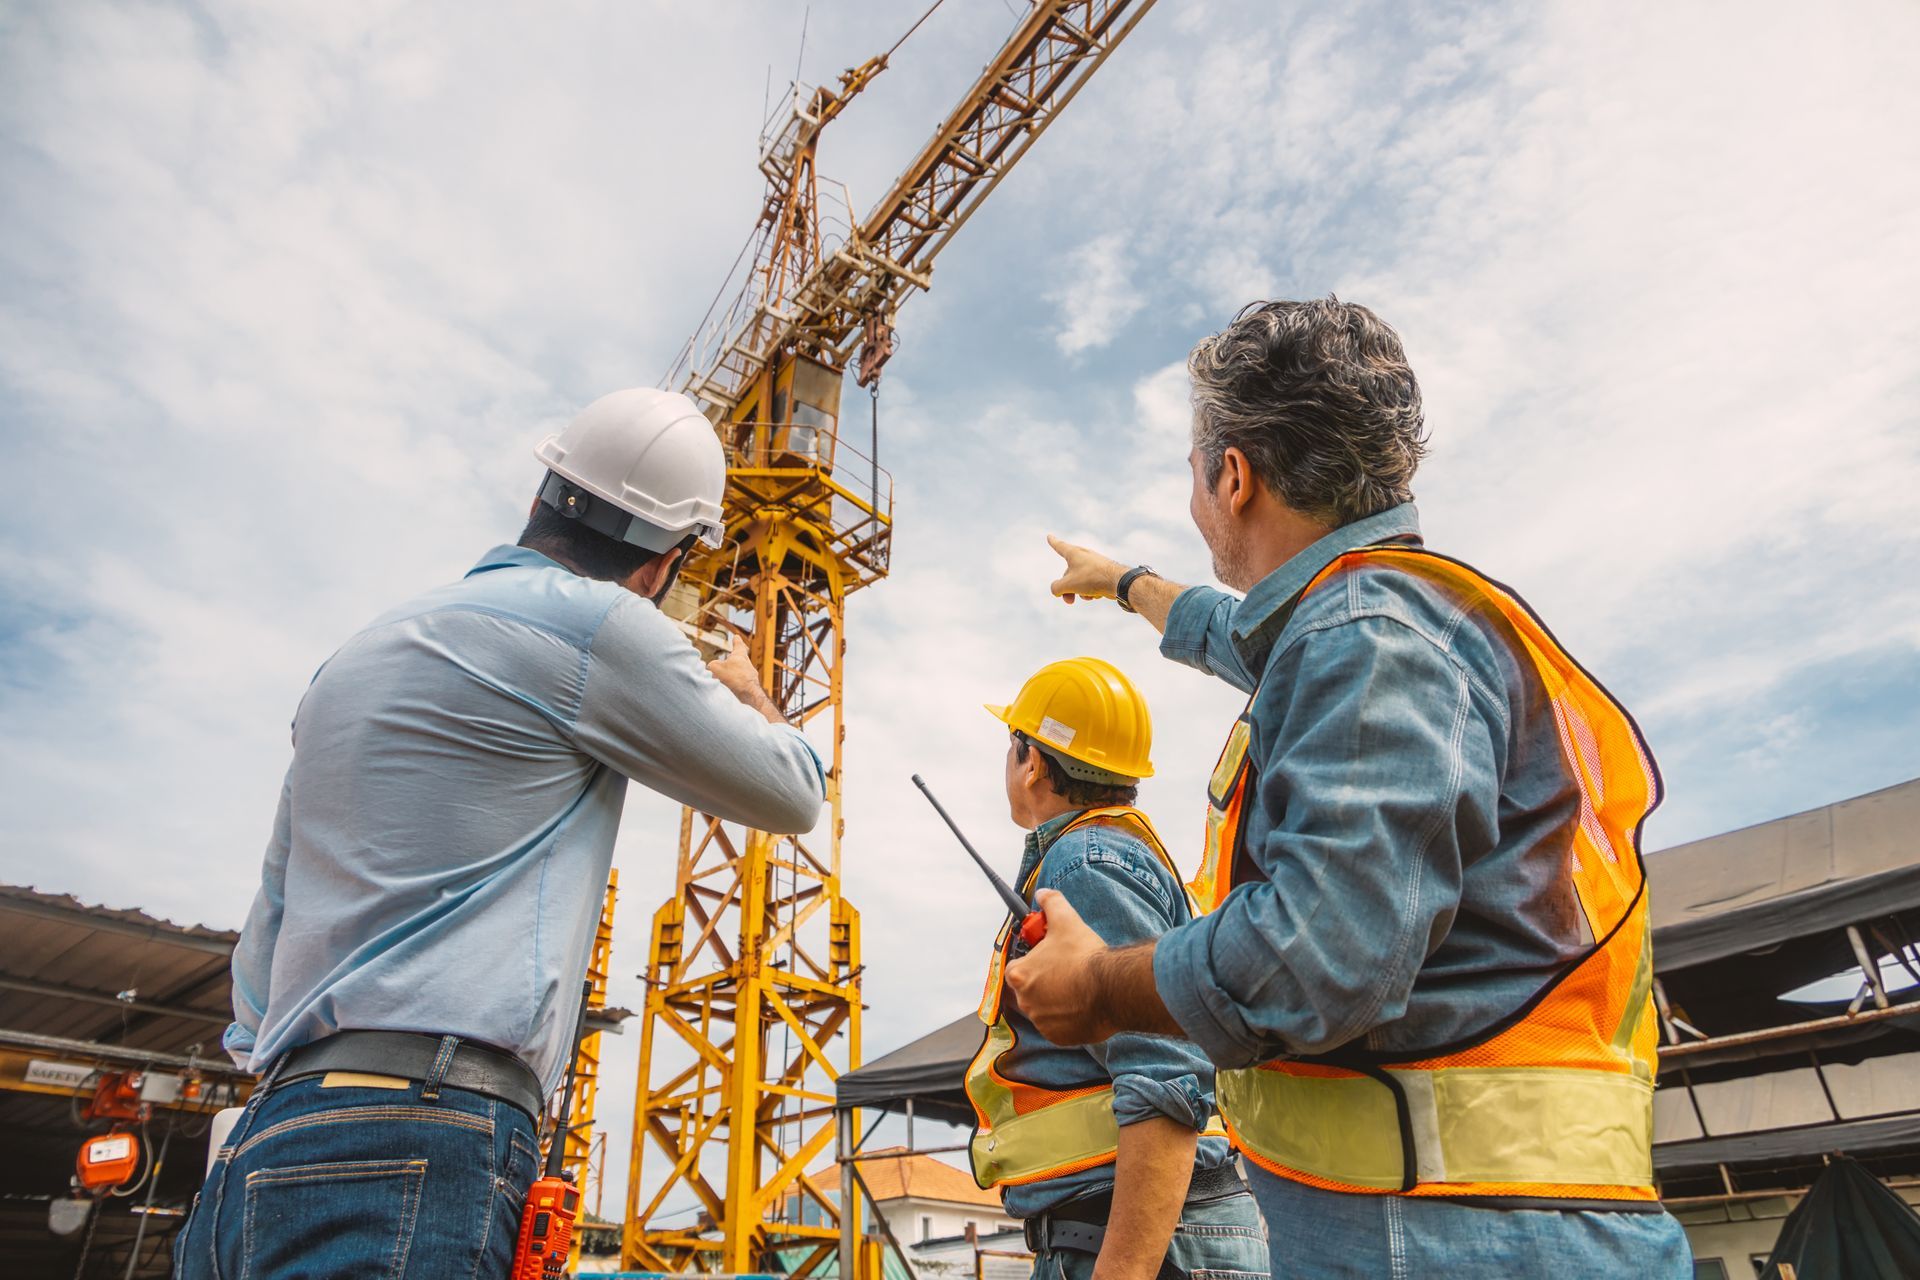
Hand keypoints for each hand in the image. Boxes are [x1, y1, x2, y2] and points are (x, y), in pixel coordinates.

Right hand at [707, 630, 784, 724]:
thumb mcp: (715, 668)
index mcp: (741, 656)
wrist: (748, 697)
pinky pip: (739, 688)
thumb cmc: (733, 678)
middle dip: (734, 661)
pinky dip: (732, 689)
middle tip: (730, 659)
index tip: (737, 637)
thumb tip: (712, 671)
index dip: (736, 641)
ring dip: (731, 678)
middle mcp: (748, 666)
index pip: (738, 646)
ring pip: (739, 676)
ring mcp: (750, 679)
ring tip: (720, 683)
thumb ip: (711, 666)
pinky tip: (726, 693)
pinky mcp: (750, 690)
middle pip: (740, 661)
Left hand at [1006, 890, 1115, 1044]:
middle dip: (1043, 982)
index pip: (1015, 968)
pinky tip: (1082, 1005)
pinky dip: (1067, 1019)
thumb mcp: (1066, 920)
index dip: (1031, 961)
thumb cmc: (1085, 956)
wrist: (1112, 988)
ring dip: (1054, 1001)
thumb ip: (1051, 903)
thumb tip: (1043, 893)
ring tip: (1077, 988)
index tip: (1046, 957)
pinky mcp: (1059, 1037)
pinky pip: (1058, 1027)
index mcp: (1018, 975)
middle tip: (1065, 971)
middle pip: (1028, 990)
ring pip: (1043, 1010)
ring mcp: (1041, 1022)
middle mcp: (1025, 1002)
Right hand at [1047, 534, 1125, 604]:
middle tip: (1068, 600)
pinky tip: (1097, 595)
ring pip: (1079, 580)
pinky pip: (1090, 583)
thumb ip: (1056, 587)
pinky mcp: (1102, 573)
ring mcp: (1094, 564)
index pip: (1060, 546)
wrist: (1118, 581)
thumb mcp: (1068, 584)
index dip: (1053, 542)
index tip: (1049, 536)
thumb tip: (1057, 590)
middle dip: (1067, 588)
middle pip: (1068, 573)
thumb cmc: (1091, 578)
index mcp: (1074, 553)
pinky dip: (1090, 591)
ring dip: (1079, 592)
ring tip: (1087, 596)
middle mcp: (1084, 556)